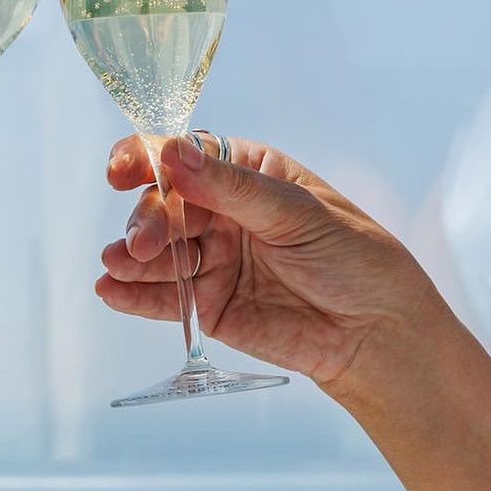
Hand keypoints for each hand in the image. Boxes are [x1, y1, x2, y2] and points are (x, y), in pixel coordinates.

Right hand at [97, 133, 442, 387]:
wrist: (379, 335)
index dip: (150, 158)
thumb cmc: (355, 260)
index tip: (122, 169)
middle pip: (167, 205)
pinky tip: (111, 291)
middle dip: (148, 220)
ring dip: (132, 257)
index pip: (189, 156)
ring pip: (160, 251)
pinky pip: (164, 297)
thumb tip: (174, 155)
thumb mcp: (298, 212)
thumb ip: (232, 188)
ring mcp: (213, 258)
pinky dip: (134, 294)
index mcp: (249, 172)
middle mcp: (223, 211)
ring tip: (117, 265)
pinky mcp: (208, 304)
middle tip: (142, 244)